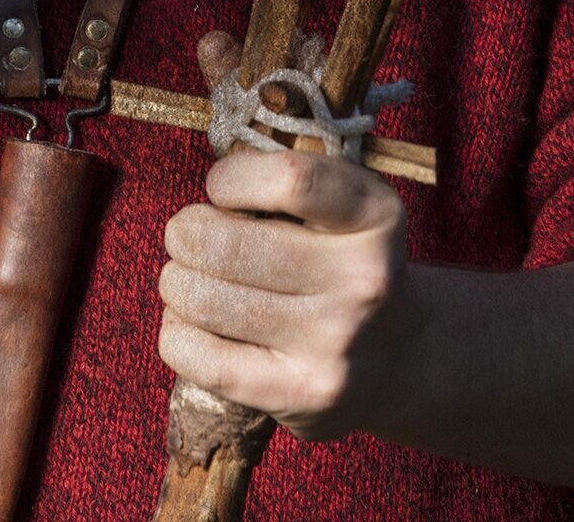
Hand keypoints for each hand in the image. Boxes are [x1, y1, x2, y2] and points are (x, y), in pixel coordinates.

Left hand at [156, 148, 416, 440]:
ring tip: (192, 280)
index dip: (232, 178)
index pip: (289, 180)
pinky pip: (195, 353)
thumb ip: (280, 189)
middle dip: (186, 233)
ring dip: (177, 282)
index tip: (221, 187)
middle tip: (189, 237)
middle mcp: (363, 280)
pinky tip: (198, 324)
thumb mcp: (339, 209)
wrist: (397, 356)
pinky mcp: (299, 394)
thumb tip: (204, 201)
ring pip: (201, 300)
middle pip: (225, 244)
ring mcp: (333, 343)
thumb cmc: (339, 264)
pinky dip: (177, 332)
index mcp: (375, 217)